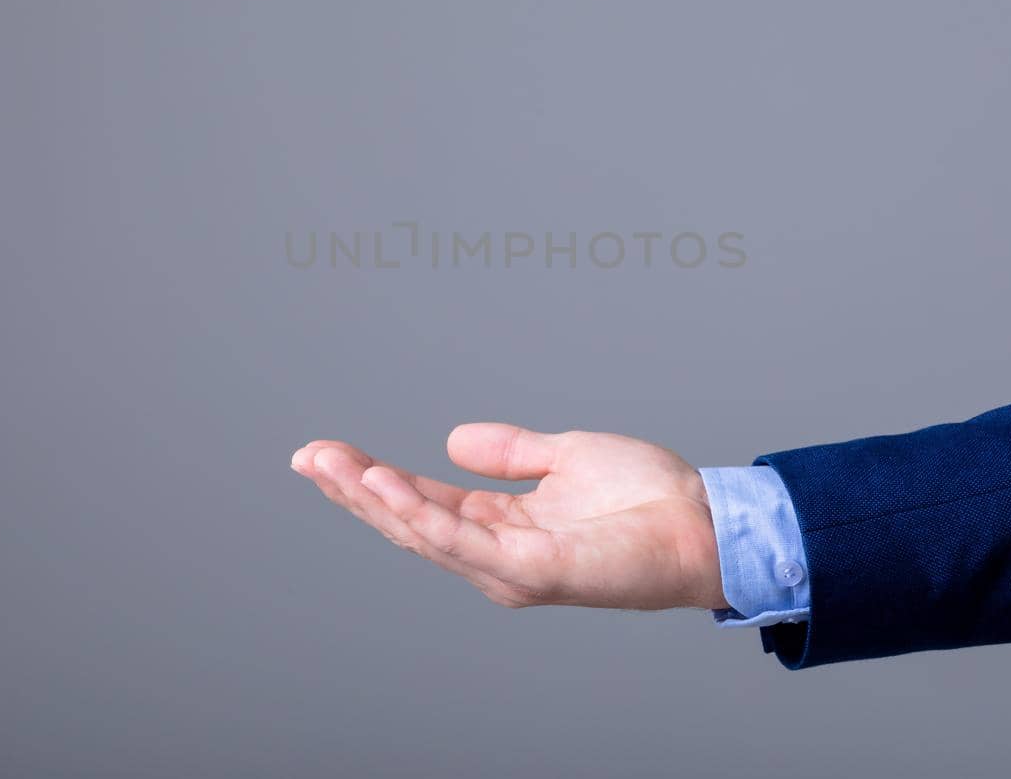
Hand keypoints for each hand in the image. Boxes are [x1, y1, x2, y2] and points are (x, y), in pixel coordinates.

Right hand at [290, 423, 727, 611]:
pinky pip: (464, 543)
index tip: (325, 452)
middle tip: (307, 455)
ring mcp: (511, 568)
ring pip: (424, 534)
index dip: (370, 478)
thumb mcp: (565, 457)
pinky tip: (387, 486)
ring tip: (334, 465)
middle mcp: (496, 555)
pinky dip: (421, 516)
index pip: (420, 502)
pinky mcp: (534, 571)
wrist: (703, 521)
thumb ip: (510, 452)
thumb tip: (452, 439)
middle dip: (353, 490)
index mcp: (500, 526)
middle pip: (407, 521)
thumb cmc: (646, 498)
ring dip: (373, 500)